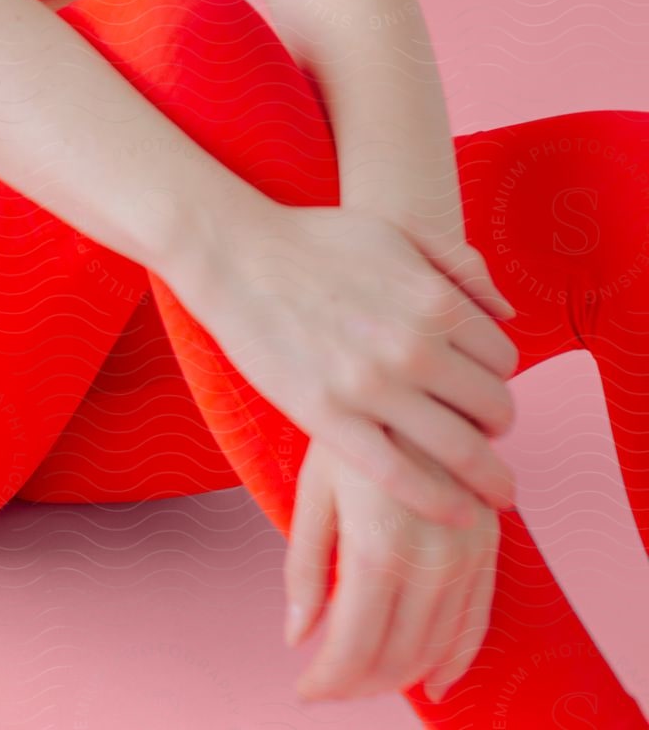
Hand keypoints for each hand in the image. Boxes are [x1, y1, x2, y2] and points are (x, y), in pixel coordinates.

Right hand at [185, 200, 519, 523]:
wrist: (238, 255)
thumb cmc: (316, 241)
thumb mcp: (396, 231)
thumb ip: (458, 263)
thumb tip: (506, 313)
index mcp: (433, 299)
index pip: (503, 359)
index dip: (499, 379)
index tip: (483, 389)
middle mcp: (412, 345)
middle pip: (492, 407)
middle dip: (498, 427)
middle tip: (487, 436)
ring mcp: (371, 386)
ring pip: (460, 450)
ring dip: (487, 476)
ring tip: (493, 492)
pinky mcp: (330, 419)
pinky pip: (401, 476)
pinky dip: (440, 503)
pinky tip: (458, 514)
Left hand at [283, 433, 500, 703]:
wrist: (414, 371)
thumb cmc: (350, 423)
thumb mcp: (313, 488)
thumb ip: (306, 567)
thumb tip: (297, 636)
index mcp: (378, 545)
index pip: (354, 646)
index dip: (328, 680)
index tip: (305, 689)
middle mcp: (430, 557)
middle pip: (397, 654)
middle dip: (360, 681)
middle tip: (331, 683)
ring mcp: (467, 553)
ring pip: (437, 644)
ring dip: (402, 673)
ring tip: (368, 676)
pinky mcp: (490, 542)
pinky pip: (479, 617)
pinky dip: (457, 655)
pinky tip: (437, 678)